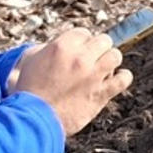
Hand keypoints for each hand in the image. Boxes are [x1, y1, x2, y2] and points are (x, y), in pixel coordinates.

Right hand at [11, 28, 131, 135]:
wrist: (34, 119)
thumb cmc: (28, 91)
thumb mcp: (31, 61)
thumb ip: (48, 49)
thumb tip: (59, 46)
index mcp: (62, 46)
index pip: (84, 33)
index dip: (81, 42)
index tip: (78, 51)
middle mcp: (80, 58)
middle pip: (103, 40)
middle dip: (97, 49)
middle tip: (90, 60)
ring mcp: (93, 75)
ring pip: (115, 56)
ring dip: (109, 61)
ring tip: (102, 69)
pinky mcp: (101, 93)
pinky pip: (124, 79)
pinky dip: (123, 77)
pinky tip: (117, 79)